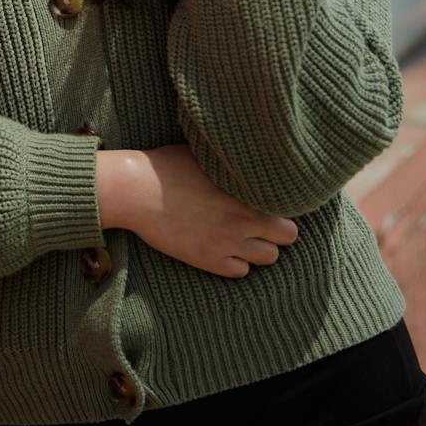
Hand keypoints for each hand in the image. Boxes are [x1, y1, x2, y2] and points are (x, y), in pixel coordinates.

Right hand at [105, 145, 298, 278]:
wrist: (135, 191)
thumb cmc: (167, 165)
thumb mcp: (206, 153)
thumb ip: (234, 162)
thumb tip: (250, 154)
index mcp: (247, 189)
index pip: (290, 204)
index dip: (281, 203)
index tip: (269, 201)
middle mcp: (244, 217)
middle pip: (288, 235)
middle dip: (278, 229)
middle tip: (261, 222)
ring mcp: (227, 242)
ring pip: (269, 257)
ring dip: (260, 247)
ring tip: (243, 236)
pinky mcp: (208, 259)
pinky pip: (241, 272)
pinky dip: (236, 262)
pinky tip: (222, 248)